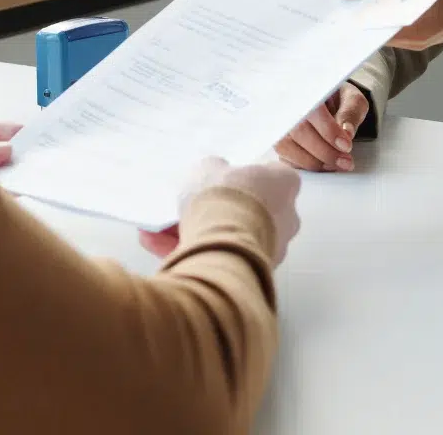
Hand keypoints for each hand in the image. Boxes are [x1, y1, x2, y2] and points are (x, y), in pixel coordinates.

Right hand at [140, 157, 301, 264]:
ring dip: (197, 232)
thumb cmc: (223, 197)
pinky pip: (219, 259)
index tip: (222, 178)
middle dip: (219, 209)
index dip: (245, 176)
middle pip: (250, 210)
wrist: (221, 245)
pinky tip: (155, 243)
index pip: (272, 175)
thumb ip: (213, 170)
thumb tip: (213, 173)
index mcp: (284, 184)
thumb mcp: (207, 168)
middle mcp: (286, 218)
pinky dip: (190, 252)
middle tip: (189, 205)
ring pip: (231, 237)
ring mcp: (272, 248)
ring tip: (159, 229)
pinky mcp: (252, 273)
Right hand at [275, 82, 370, 171]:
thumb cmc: (338, 99)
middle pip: (298, 132)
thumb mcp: (352, 100)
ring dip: (315, 162)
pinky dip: (306, 166)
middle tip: (346, 161)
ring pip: (288, 147)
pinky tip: (324, 165)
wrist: (328, 104)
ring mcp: (279, 124)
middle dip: (325, 152)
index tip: (346, 145)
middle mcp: (286, 105)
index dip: (329, 131)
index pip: (312, 111)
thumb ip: (351, 113)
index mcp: (306, 89)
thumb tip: (346, 132)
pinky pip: (286, 158)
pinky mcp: (279, 141)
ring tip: (337, 165)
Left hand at [335, 0, 442, 50]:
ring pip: (383, 30)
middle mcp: (412, 40)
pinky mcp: (425, 40)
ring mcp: (419, 43)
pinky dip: (387, 16)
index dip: (347, 14)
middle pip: (372, 29)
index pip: (365, 26)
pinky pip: (397, 30)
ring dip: (372, 13)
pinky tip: (383, 0)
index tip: (332, 3)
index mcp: (409, 24)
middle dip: (357, 12)